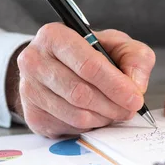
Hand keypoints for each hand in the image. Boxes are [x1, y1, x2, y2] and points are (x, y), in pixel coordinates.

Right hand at [6, 23, 154, 137]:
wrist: (57, 66)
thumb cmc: (89, 53)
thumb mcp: (117, 45)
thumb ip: (135, 58)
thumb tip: (135, 84)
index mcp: (54, 36)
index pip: (88, 65)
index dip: (115, 85)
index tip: (135, 97)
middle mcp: (34, 61)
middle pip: (81, 93)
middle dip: (112, 105)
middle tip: (130, 109)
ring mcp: (29, 90)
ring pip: (76, 114)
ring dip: (103, 117)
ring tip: (114, 111)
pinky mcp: (33, 115)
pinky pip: (69, 128)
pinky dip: (90, 125)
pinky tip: (95, 114)